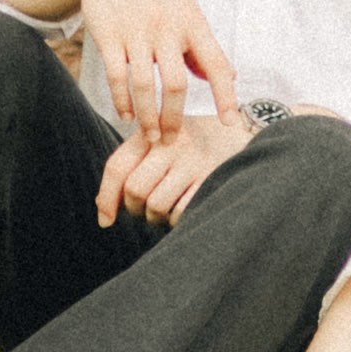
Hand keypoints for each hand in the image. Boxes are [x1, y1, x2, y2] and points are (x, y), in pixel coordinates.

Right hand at [70, 0, 239, 153]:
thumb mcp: (186, 10)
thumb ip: (203, 46)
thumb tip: (229, 77)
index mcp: (192, 23)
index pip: (215, 64)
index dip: (225, 96)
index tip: (229, 123)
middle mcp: (167, 28)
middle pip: (177, 84)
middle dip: (175, 118)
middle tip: (173, 141)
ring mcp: (137, 32)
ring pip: (146, 86)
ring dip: (148, 118)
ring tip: (151, 135)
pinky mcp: (110, 36)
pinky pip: (118, 77)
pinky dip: (123, 101)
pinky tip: (126, 115)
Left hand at [95, 116, 237, 229]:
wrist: (246, 133)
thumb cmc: (195, 144)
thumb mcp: (164, 142)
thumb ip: (134, 166)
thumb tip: (103, 211)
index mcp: (154, 130)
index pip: (117, 165)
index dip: (106, 198)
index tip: (105, 220)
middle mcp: (172, 143)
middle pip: (134, 189)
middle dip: (135, 210)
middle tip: (146, 211)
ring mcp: (194, 161)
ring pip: (156, 205)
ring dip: (156, 218)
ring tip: (167, 210)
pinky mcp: (213, 178)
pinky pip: (181, 213)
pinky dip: (178, 220)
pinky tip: (186, 209)